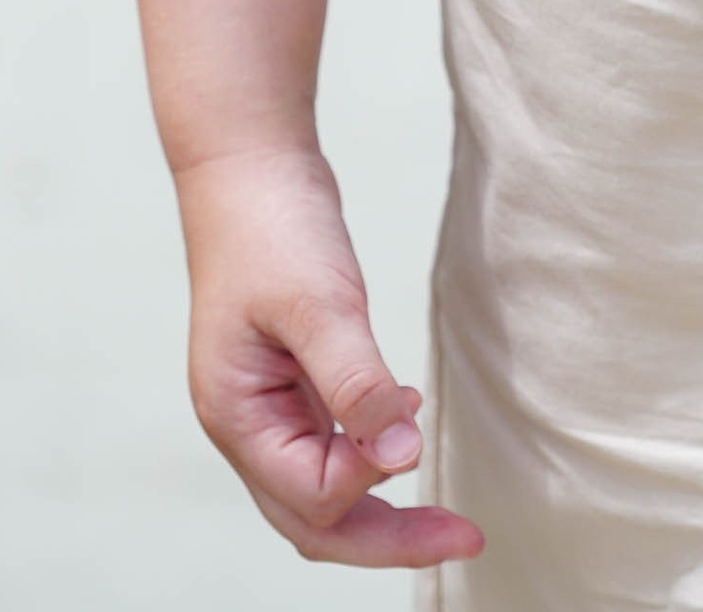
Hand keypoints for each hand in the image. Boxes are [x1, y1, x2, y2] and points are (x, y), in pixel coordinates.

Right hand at [176, 145, 483, 568]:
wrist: (249, 162)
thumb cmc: (272, 226)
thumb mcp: (318, 302)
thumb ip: (356, 383)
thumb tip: (402, 458)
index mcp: (237, 418)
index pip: (312, 497)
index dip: (368, 477)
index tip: (408, 419)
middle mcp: (247, 426)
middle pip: (313, 522)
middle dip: (387, 540)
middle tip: (465, 537)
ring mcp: (266, 406)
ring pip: (321, 493)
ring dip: (380, 507)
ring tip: (446, 514)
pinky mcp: (291, 380)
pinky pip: (329, 445)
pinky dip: (370, 453)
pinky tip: (406, 421)